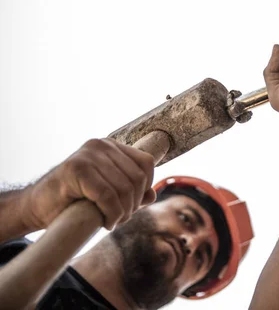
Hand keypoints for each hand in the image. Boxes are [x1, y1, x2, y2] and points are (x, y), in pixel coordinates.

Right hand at [28, 139, 155, 229]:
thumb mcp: (108, 194)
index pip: (146, 163)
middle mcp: (101, 145)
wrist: (36, 207)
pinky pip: (107, 195)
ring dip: (123, 212)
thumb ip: (130, 192)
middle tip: (120, 219)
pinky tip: (106, 223)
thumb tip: (152, 195)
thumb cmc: (73, 201)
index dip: (145, 187)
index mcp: (111, 147)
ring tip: (113, 222)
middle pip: (137, 178)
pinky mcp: (76, 169)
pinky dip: (111, 214)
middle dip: (133, 204)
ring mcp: (88, 154)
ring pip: (124, 188)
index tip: (131, 205)